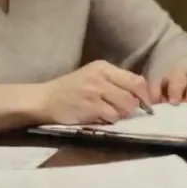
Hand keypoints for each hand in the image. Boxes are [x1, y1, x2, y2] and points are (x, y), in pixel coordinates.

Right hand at [35, 60, 152, 124]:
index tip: (143, 104)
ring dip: (121, 114)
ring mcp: (95, 91)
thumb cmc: (70, 90)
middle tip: (122, 111)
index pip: (136, 80)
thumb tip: (141, 97)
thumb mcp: (93, 77)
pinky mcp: (89, 107)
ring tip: (108, 113)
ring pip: (125, 107)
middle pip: (133, 95)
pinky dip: (110, 120)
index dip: (144, 95)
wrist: (43, 99)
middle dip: (132, 107)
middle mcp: (100, 77)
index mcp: (103, 67)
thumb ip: (115, 82)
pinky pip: (112, 116)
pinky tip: (99, 118)